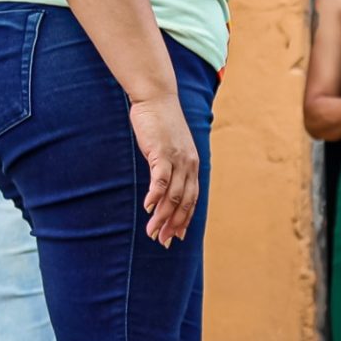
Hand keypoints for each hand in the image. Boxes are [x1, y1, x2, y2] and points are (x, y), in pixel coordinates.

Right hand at [129, 94, 198, 247]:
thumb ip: (169, 167)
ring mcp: (177, 159)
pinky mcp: (162, 152)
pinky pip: (160, 179)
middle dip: (174, 225)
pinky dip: (155, 195)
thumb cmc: (160, 124)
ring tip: (152, 232)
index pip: (192, 200)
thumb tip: (162, 185)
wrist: (157, 99)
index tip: (177, 237)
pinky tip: (148, 208)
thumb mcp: (168, 149)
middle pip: (184, 202)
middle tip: (163, 242)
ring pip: (173, 195)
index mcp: (192, 166)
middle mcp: (189, 165)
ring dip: (162, 216)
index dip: (185, 220)